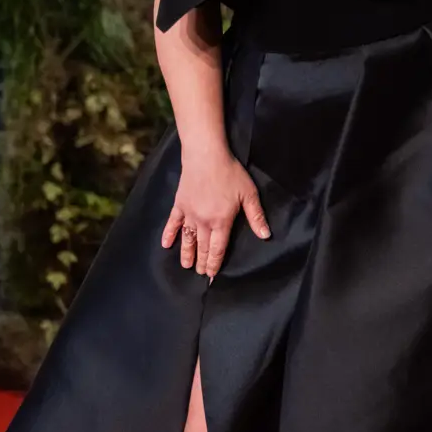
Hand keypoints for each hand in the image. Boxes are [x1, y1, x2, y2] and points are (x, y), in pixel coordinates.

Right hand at [162, 147, 269, 278]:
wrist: (206, 156)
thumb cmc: (230, 173)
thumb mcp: (248, 194)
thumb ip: (256, 217)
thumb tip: (266, 235)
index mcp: (221, 221)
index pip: (218, 249)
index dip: (215, 264)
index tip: (212, 276)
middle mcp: (203, 222)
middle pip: (202, 247)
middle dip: (202, 262)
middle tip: (200, 274)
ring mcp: (189, 214)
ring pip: (187, 239)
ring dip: (187, 253)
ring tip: (186, 266)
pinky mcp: (179, 204)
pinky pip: (173, 223)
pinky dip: (169, 234)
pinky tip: (165, 244)